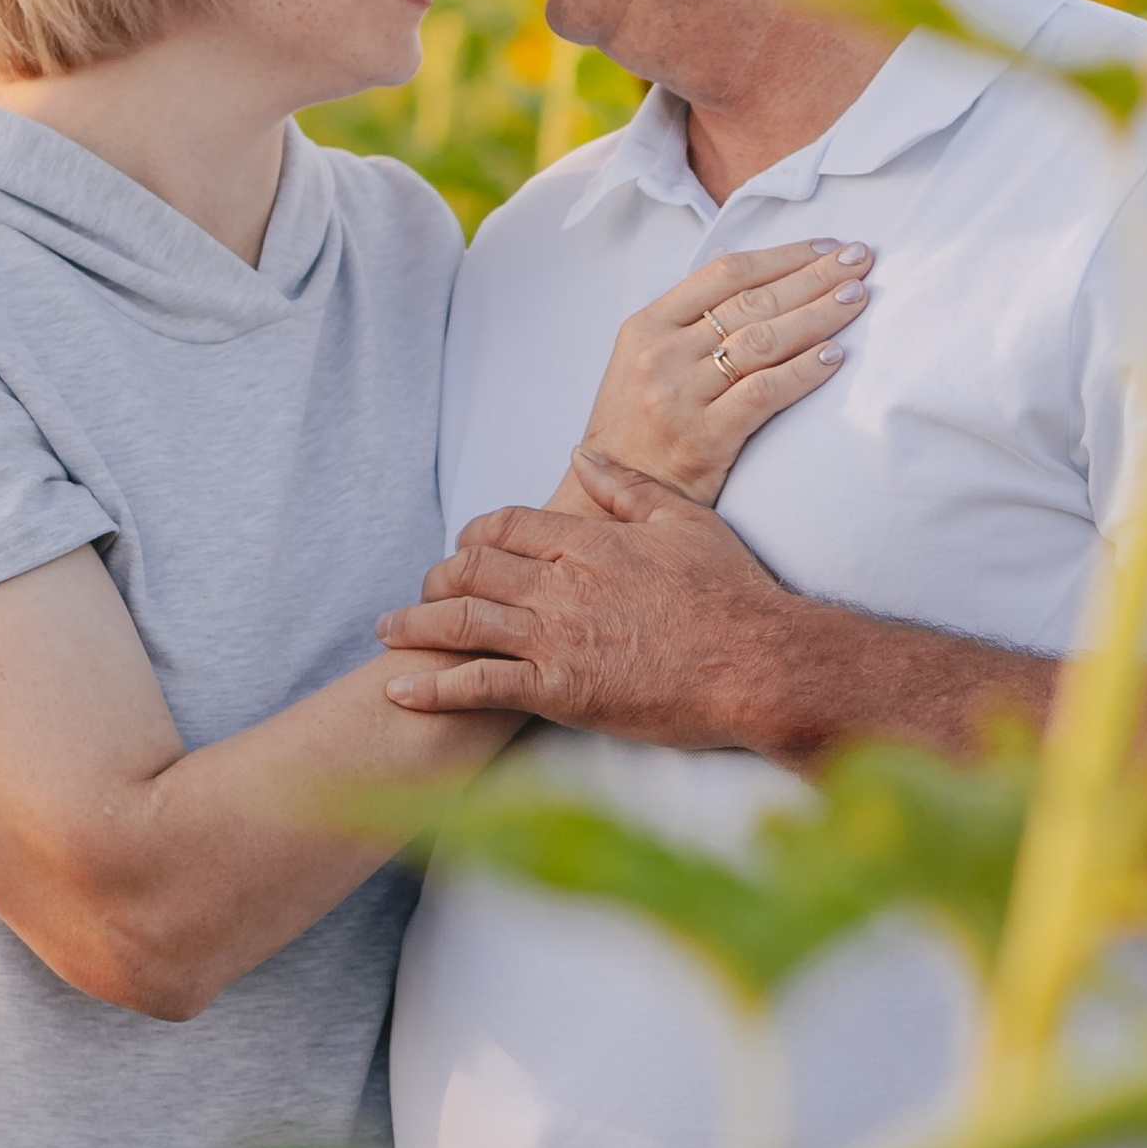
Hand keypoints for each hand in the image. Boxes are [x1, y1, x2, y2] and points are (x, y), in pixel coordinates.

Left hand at [376, 454, 804, 741]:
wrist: (759, 663)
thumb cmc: (733, 593)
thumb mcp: (684, 520)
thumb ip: (625, 486)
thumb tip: (579, 456)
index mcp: (588, 539)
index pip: (505, 525)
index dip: (473, 535)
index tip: (462, 548)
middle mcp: (561, 583)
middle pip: (471, 569)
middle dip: (436, 579)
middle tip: (420, 594)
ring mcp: (556, 637)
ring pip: (460, 622)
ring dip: (414, 626)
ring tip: (387, 632)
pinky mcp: (559, 691)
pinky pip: (478, 685)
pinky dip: (432, 688)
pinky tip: (400, 691)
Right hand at [580, 240, 867, 501]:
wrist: (615, 495)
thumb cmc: (638, 426)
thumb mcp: (643, 361)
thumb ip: (688, 324)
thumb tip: (760, 283)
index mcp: (647, 326)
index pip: (724, 273)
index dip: (782, 256)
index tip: (825, 247)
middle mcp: (662, 354)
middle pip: (752, 301)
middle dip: (812, 276)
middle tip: (860, 259)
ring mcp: (681, 395)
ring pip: (763, 341)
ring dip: (818, 315)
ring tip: (857, 297)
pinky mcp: (704, 438)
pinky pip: (764, 393)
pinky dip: (803, 373)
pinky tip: (835, 357)